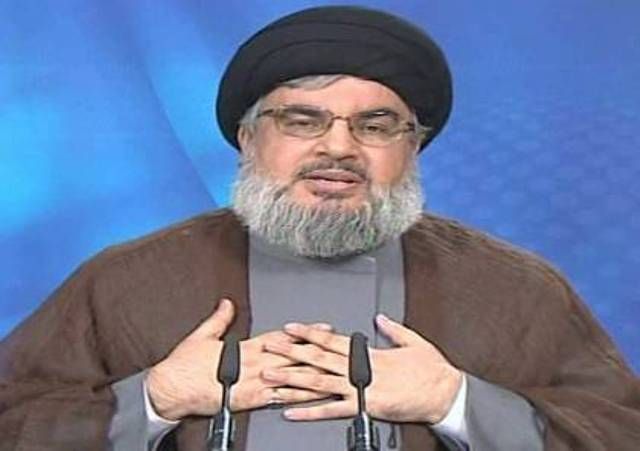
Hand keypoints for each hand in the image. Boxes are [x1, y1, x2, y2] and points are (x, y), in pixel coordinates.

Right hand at [146, 299, 330, 419]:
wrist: (172, 389)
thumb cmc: (185, 365)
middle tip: (338, 346)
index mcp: (245, 347)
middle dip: (317, 350)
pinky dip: (297, 397)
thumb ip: (219, 319)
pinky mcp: (250, 401)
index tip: (321, 327)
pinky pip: (278, 398)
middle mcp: (254, 363)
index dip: (303, 332)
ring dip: (314, 373)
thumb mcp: (201, 335)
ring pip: (290, 376)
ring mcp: (254, 383)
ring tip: (334, 370)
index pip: (281, 337)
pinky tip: (312, 396)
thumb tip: (227, 304)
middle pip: (292, 355)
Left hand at [262, 314, 461, 423]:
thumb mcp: (413, 341)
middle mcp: (360, 369)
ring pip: (319, 384)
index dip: (309, 333)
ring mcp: (360, 390)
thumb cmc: (431, 370)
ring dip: (293, 380)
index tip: (290, 328)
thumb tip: (380, 318)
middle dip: (291, 353)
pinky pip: (332, 412)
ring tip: (272, 378)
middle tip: (270, 349)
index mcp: (369, 352)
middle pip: (318, 359)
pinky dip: (310, 412)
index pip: (332, 340)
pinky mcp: (365, 409)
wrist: (445, 394)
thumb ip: (393, 329)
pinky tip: (291, 412)